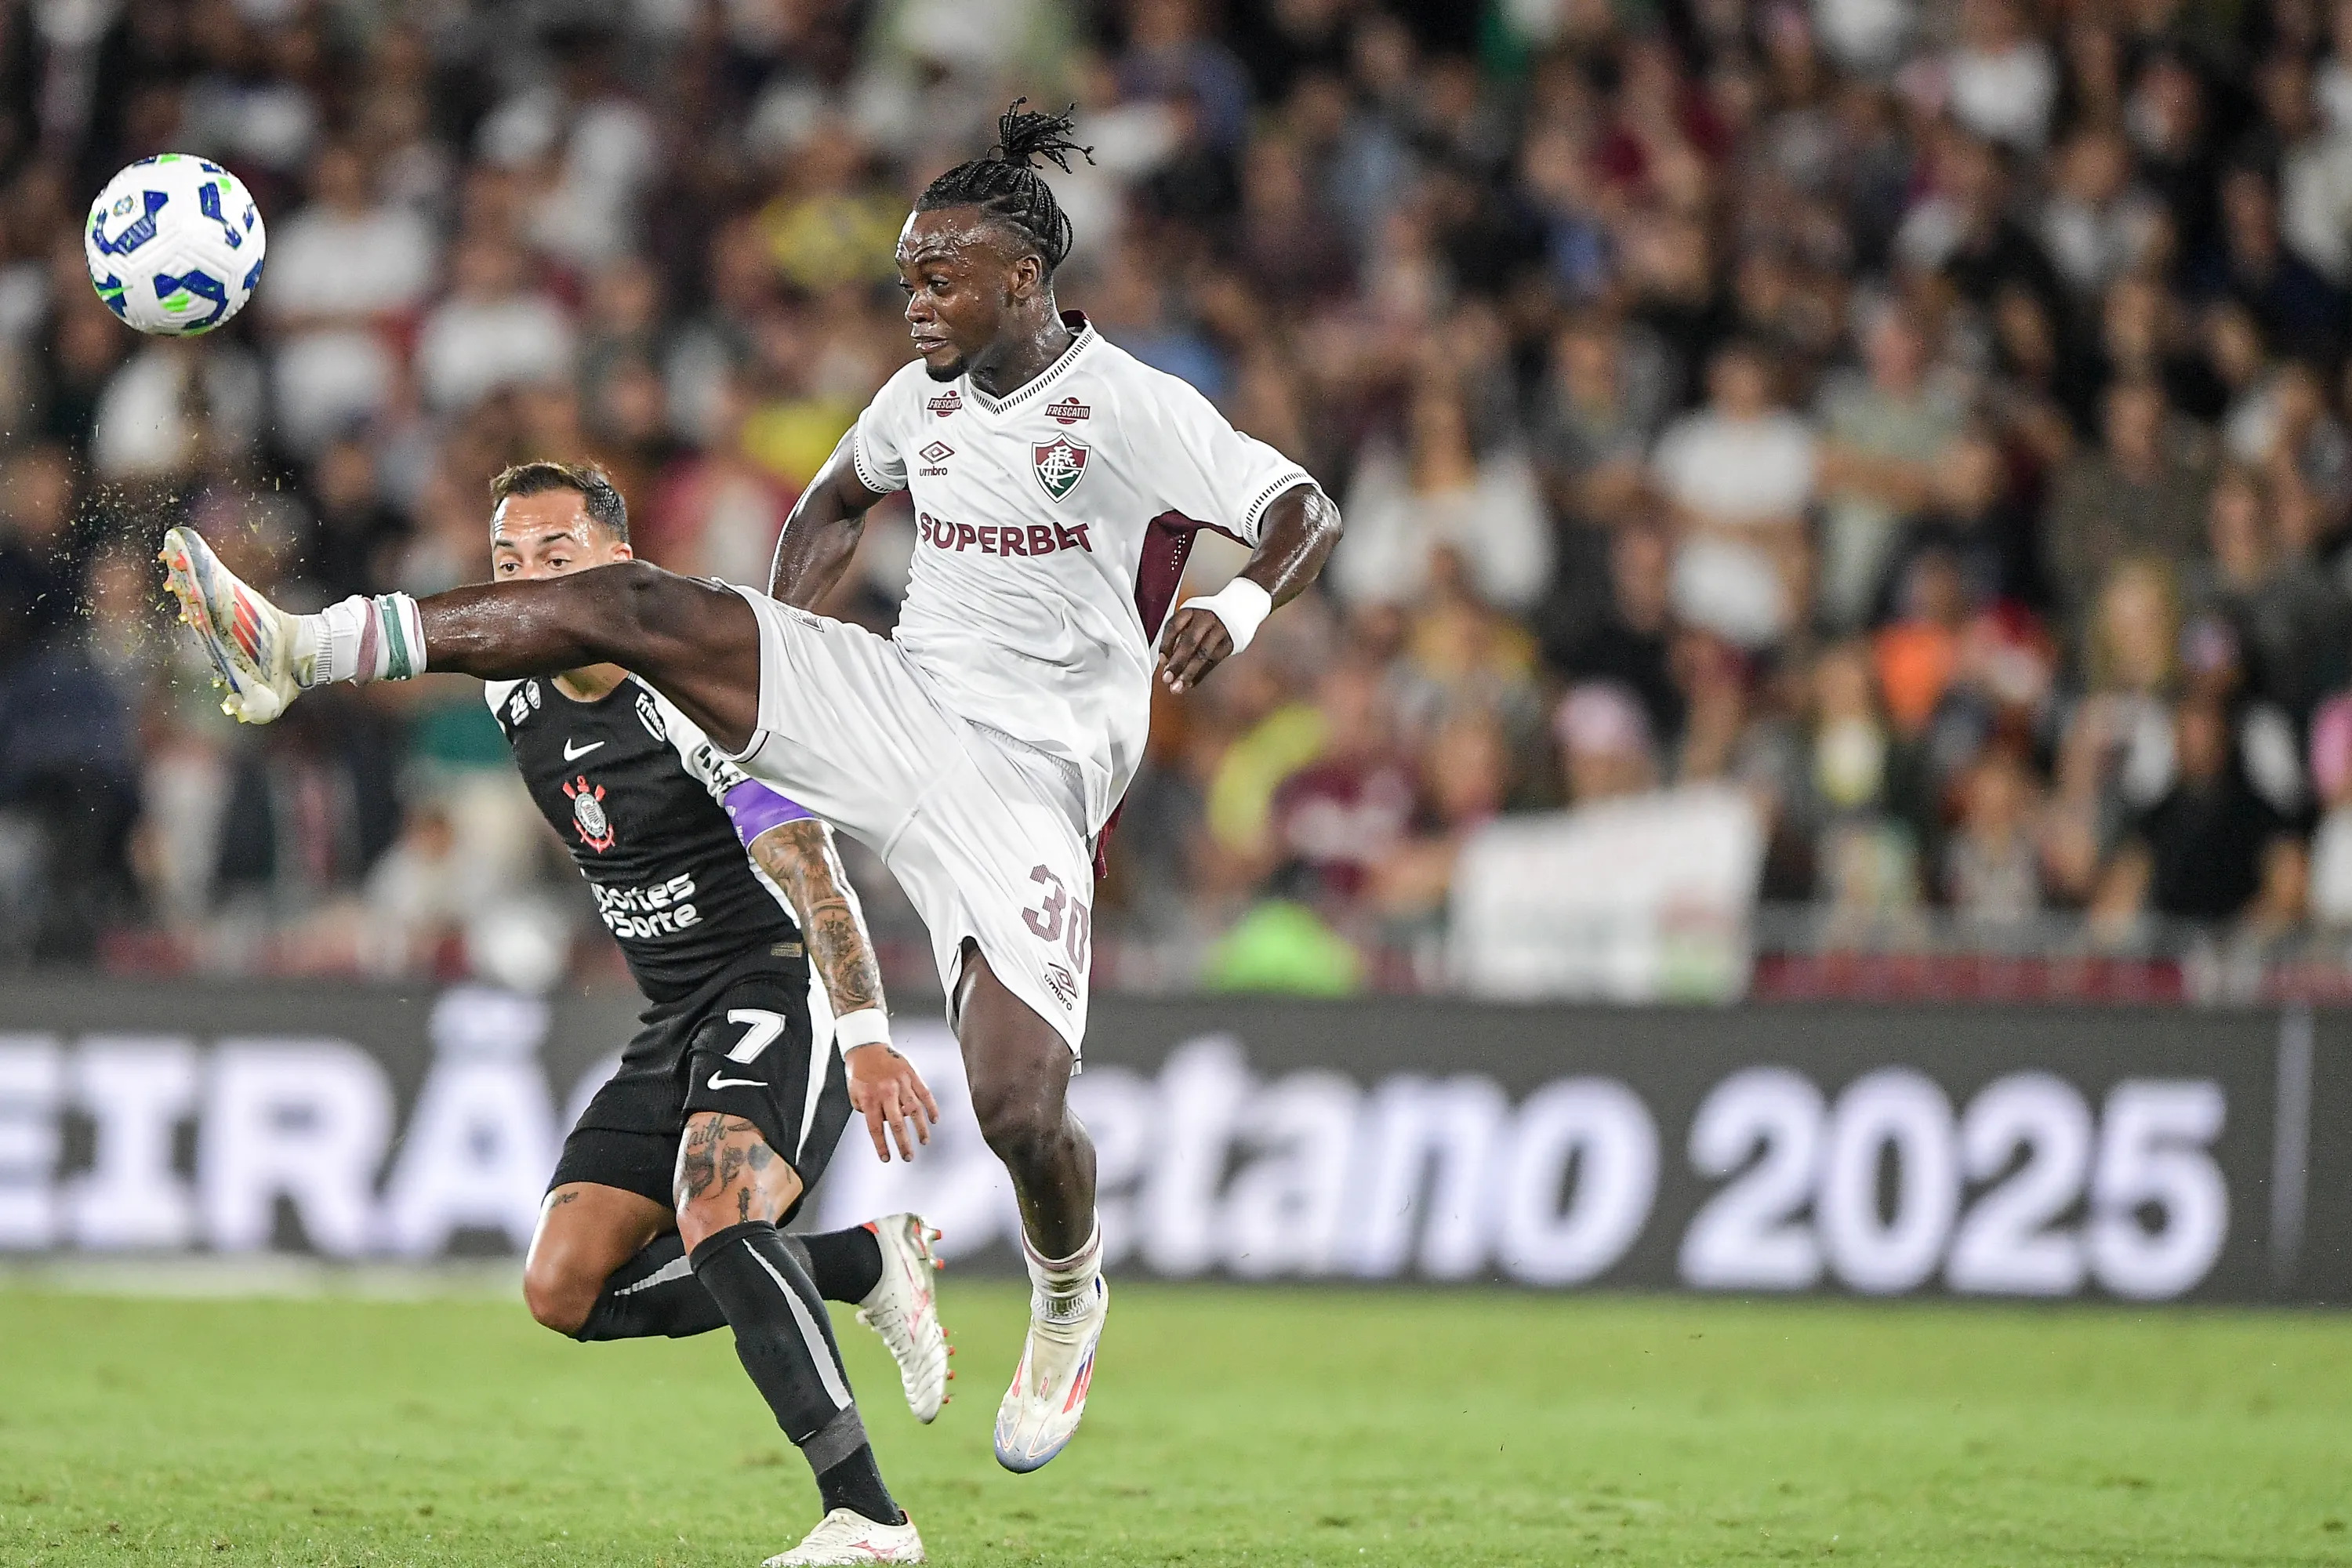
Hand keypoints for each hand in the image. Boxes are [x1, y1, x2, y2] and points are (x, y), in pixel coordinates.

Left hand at [845, 1043, 940, 1161]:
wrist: (866, 1046)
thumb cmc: (859, 1071)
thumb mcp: (854, 1093)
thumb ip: (865, 1110)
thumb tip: (880, 1122)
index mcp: (870, 1098)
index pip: (876, 1129)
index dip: (882, 1146)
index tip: (887, 1158)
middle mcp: (886, 1092)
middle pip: (897, 1123)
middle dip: (904, 1143)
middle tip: (908, 1157)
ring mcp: (901, 1083)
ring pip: (914, 1110)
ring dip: (920, 1129)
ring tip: (924, 1142)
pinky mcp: (912, 1074)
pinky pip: (924, 1093)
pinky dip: (931, 1107)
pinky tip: (934, 1120)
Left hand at [1157, 603, 1235, 693]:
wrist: (1235, 612)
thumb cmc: (1204, 620)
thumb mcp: (1188, 620)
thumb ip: (1176, 638)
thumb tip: (1165, 663)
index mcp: (1191, 611)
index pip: (1174, 626)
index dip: (1166, 644)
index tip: (1162, 660)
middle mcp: (1206, 618)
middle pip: (1190, 641)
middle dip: (1177, 662)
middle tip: (1167, 678)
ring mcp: (1219, 630)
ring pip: (1203, 654)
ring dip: (1188, 673)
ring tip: (1178, 687)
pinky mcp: (1229, 643)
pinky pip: (1213, 661)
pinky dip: (1200, 675)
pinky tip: (1190, 683)